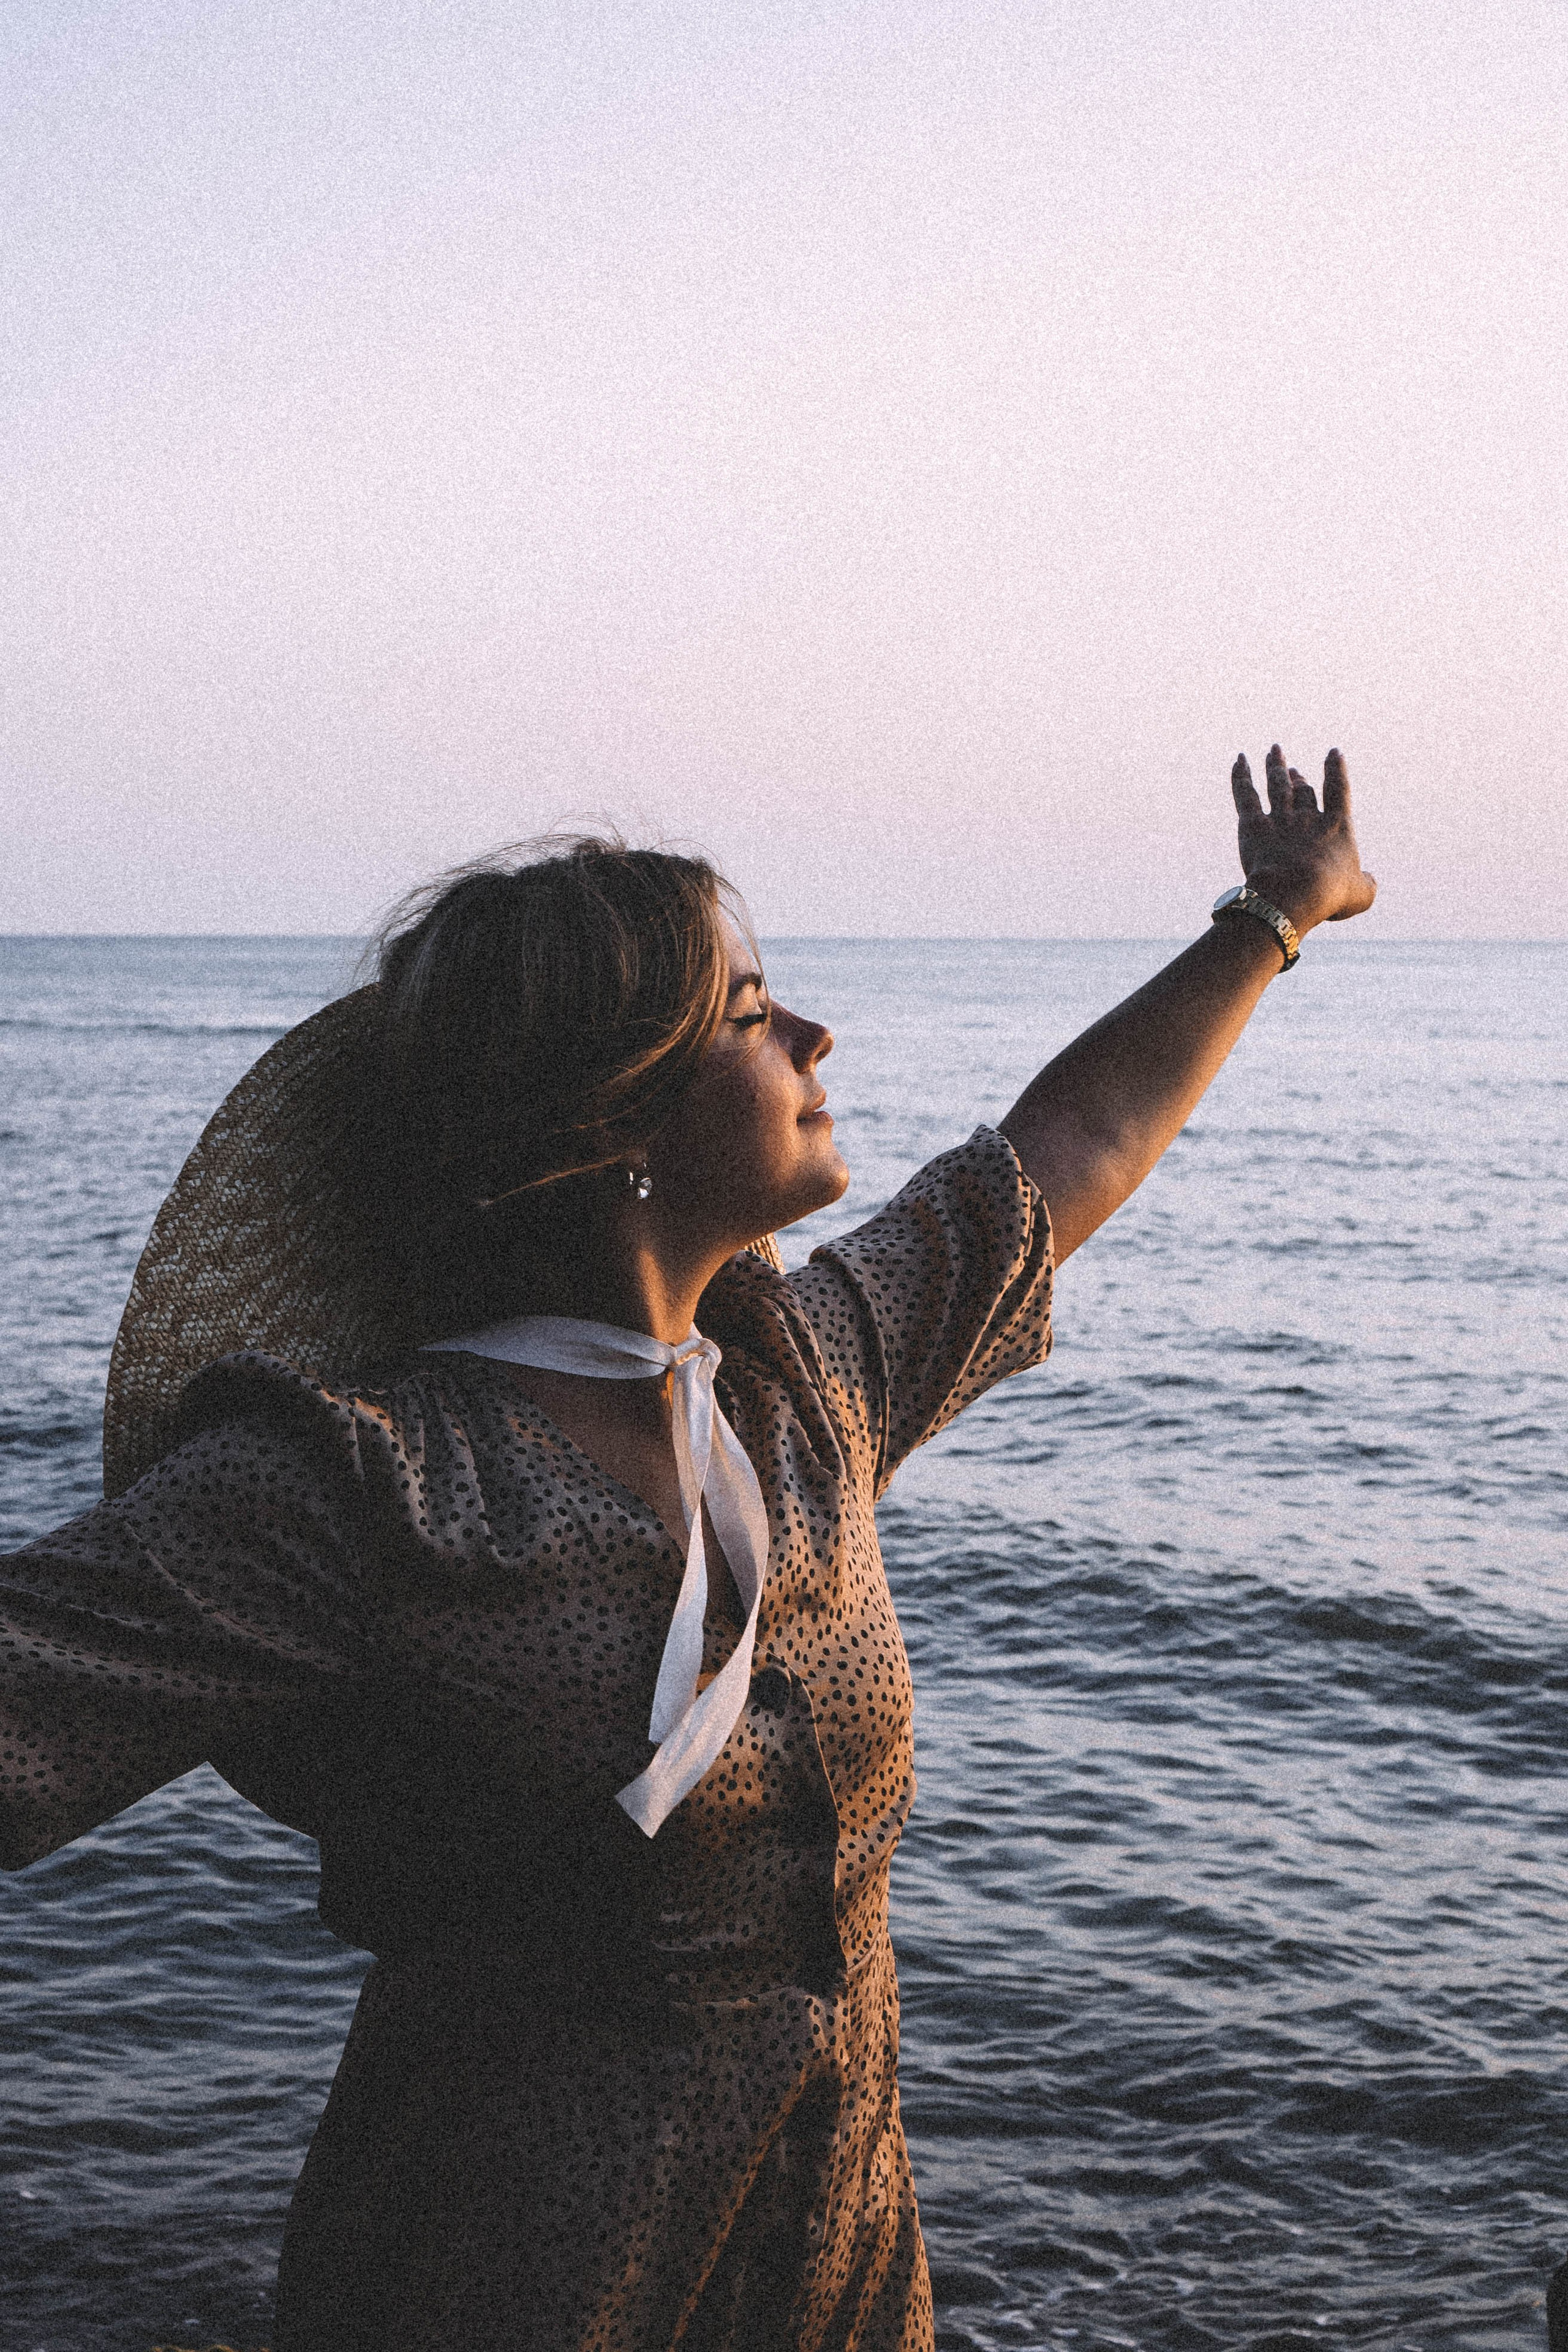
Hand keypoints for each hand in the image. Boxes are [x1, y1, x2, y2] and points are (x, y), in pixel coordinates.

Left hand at [1231, 745, 1376, 933]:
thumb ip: (1367, 885)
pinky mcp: (1253, 826)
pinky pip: (1245, 794)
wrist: (1294, 891)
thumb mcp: (1360, 894)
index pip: (1338, 791)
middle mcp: (1307, 817)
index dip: (1336, 770)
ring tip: (1274, 752)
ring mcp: (1279, 819)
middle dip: (1299, 778)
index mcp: (1336, 826)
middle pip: (1302, 791)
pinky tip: (1240, 760)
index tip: (1333, 752)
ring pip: (1276, 786)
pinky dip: (1241, 776)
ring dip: (1275, 767)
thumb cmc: (1329, 894)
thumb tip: (1371, 882)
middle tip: (1294, 769)